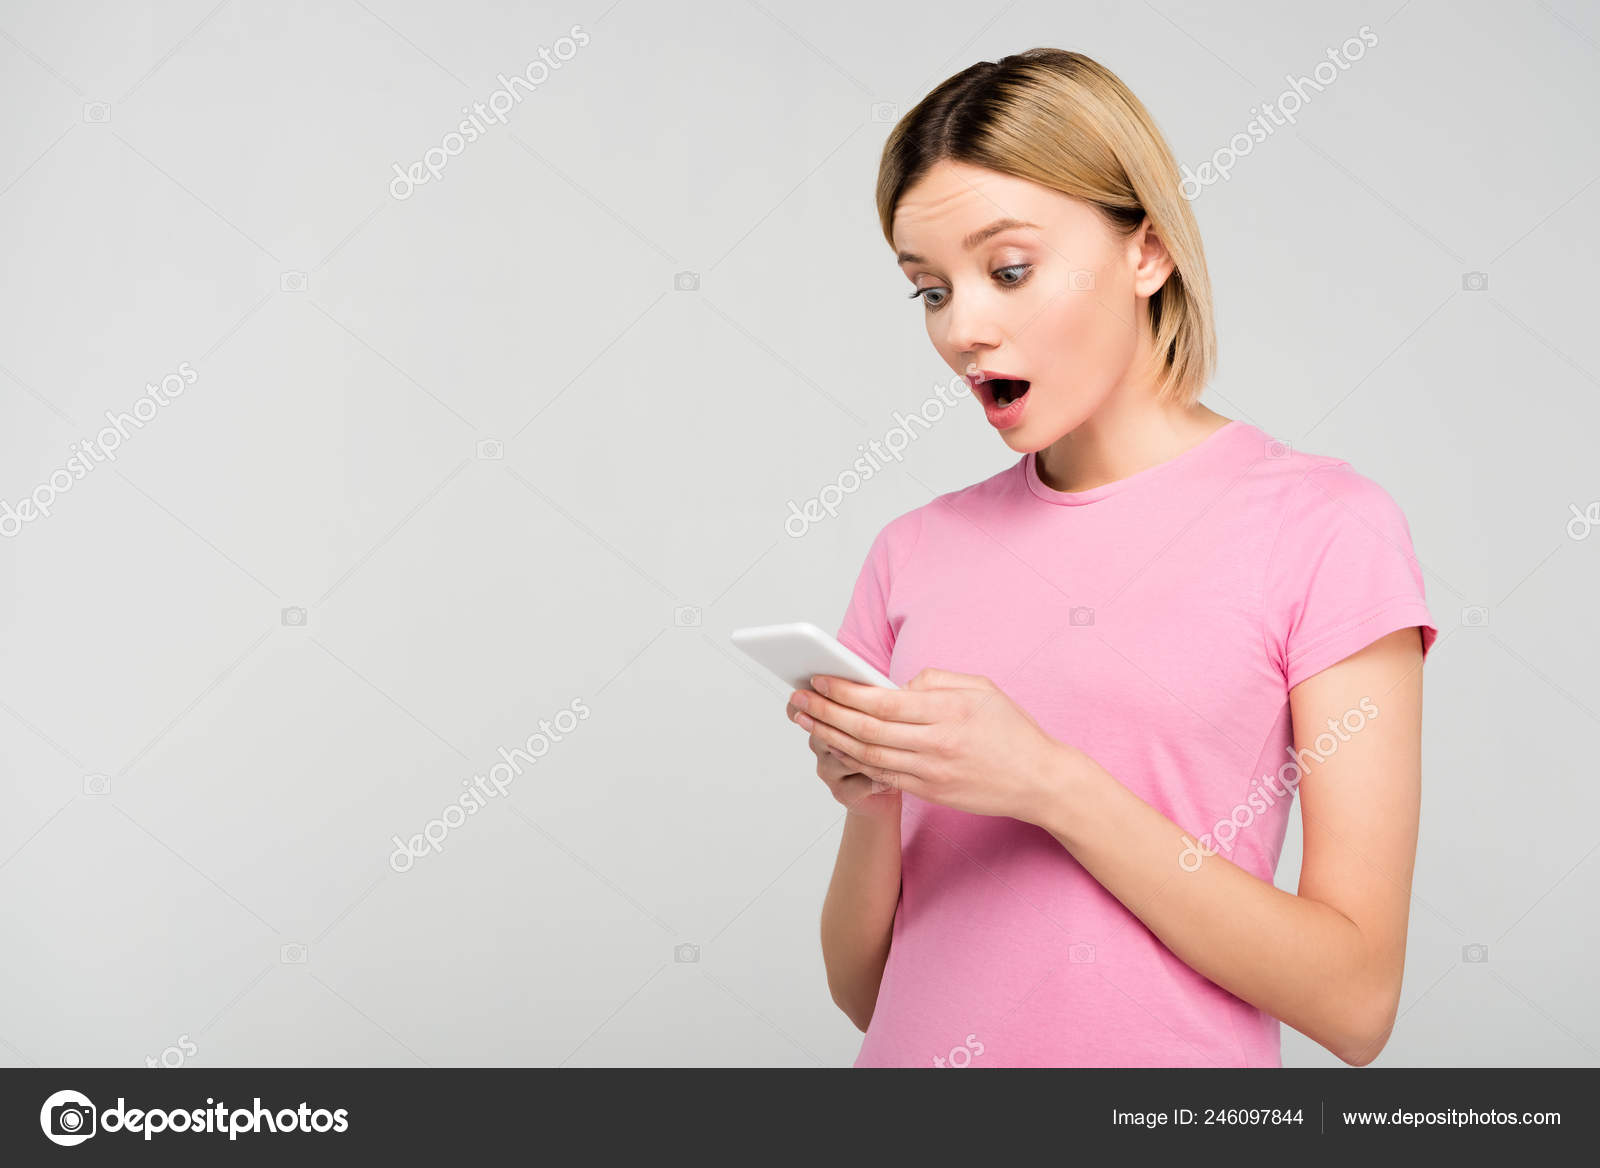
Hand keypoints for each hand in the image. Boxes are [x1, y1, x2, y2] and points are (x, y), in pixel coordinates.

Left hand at [788, 668, 1078, 824]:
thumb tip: (894, 684)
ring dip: (830, 737)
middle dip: (825, 713)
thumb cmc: (1010, 729)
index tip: (819, 679)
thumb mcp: (980, 688)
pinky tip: (834, 746)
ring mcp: (930, 772)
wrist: (1039, 781)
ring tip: (806, 722)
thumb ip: (934, 681)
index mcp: (947, 711)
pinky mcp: (929, 791)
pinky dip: (853, 760)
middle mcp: (935, 743)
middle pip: (865, 729)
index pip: (881, 700)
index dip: (844, 691)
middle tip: (797, 701)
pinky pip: (881, 775)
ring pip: (867, 755)